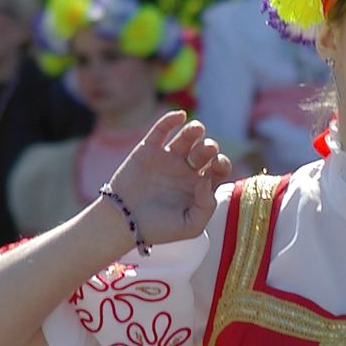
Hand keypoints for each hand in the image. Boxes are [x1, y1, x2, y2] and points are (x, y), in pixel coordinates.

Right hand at [102, 112, 233, 246]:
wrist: (123, 223)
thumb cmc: (159, 228)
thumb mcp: (191, 227)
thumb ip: (207, 207)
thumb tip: (208, 180)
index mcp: (199, 186)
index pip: (218, 169)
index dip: (222, 163)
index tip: (216, 166)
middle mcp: (186, 170)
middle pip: (205, 151)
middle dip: (209, 147)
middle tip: (206, 149)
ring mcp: (167, 158)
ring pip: (187, 137)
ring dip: (195, 130)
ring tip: (196, 129)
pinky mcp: (148, 149)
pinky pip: (161, 129)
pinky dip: (171, 120)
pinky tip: (180, 116)